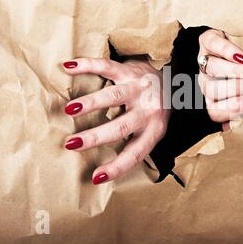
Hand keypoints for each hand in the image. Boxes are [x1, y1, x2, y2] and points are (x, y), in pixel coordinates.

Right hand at [62, 58, 169, 184]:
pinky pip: (108, 67)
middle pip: (121, 127)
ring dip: (91, 103)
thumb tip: (104, 171)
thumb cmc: (155, 112)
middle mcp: (149, 111)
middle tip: (71, 144)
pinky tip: (70, 68)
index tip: (96, 177)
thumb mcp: (152, 131)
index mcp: (154, 130)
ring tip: (70, 110)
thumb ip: (134, 144)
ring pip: (114, 97)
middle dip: (96, 136)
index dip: (118, 167)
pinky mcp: (130, 70)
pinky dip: (88, 66)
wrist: (172, 80)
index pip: (136, 153)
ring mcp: (140, 89)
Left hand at [198, 29, 242, 129]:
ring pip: (213, 68)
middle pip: (213, 90)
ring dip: (234, 71)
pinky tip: (241, 56)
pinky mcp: (207, 40)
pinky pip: (213, 45)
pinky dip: (227, 51)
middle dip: (235, 89)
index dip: (232, 109)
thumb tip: (240, 125)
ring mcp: (204, 60)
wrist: (236, 42)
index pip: (215, 112)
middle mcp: (205, 82)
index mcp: (212, 100)